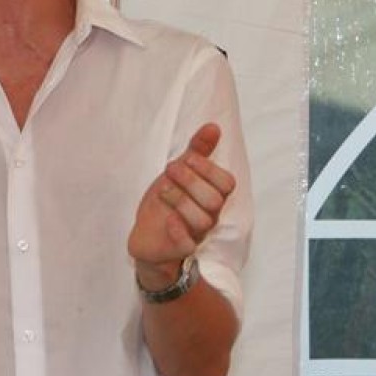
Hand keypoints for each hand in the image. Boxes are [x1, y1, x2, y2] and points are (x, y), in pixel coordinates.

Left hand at [127, 123, 235, 285]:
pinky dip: (178, 229)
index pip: (227, 183)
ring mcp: (195, 233)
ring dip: (181, 200)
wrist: (147, 234)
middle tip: (169, 169)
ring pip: (202, 220)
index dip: (209, 169)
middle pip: (215, 200)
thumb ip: (197, 151)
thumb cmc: (167, 201)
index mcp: (212, 195)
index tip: (187, 158)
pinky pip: (187, 244)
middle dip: (191, 180)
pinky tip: (168, 218)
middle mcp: (209, 215)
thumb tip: (213, 126)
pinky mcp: (178, 249)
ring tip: (162, 191)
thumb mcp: (179, 171)